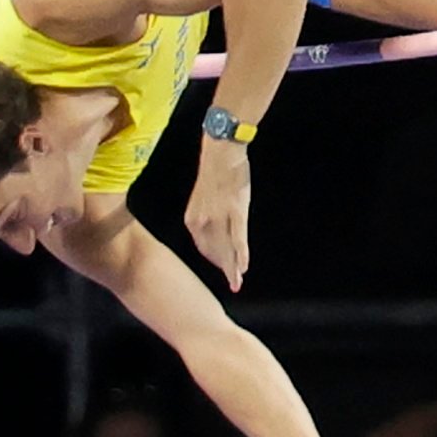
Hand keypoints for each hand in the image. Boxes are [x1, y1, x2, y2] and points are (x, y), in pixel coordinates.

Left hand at [186, 139, 253, 290]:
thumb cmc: (215, 172)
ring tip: (238, 282)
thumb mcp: (204, 198)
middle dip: (225, 270)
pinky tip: (244, 267)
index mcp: (192, 220)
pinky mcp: (236, 212)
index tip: (224, 269)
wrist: (221, 151)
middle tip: (234, 284)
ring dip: (233, 267)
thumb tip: (213, 229)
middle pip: (215, 253)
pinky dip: (241, 254)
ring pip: (226, 249)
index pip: (204, 248)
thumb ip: (207, 217)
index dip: (215, 261)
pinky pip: (238, 238)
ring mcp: (220, 218)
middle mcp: (203, 222)